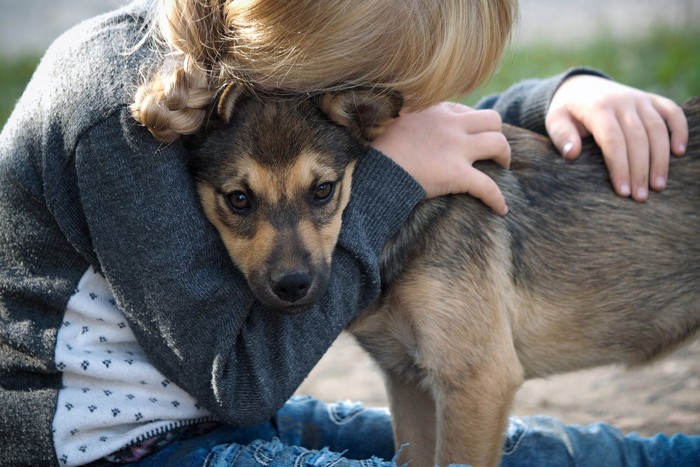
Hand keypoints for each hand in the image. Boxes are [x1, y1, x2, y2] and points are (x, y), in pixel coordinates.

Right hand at [372, 102, 511, 214]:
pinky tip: (501, 209)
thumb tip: (406, 121)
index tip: (468, 137)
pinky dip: (497, 199)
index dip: (471, 124)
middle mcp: (451, 125)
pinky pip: (488, 187)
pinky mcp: (458, 175)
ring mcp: (457, 149)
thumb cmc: (378, 153)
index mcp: (435, 112)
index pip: (465, 110)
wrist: (376, 172)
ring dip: (505, 157)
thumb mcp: (392, 123)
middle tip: (494, 151)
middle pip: (492, 120)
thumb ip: (407, 119)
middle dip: (497, 134)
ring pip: (499, 144)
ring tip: (503, 169)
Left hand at [546, 75, 687, 201]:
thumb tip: (572, 154)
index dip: (619, 166)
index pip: (612, 140)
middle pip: (637, 138)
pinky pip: (672, 112)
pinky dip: (679, 130)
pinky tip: (679, 153)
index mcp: (598, 108)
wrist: (581, 87)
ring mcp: (639, 99)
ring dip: (660, 159)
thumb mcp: (555, 121)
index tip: (622, 191)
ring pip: (657, 129)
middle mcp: (622, 101)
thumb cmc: (567, 113)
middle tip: (640, 197)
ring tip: (658, 186)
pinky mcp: (652, 100)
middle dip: (640, 170)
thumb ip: (562, 136)